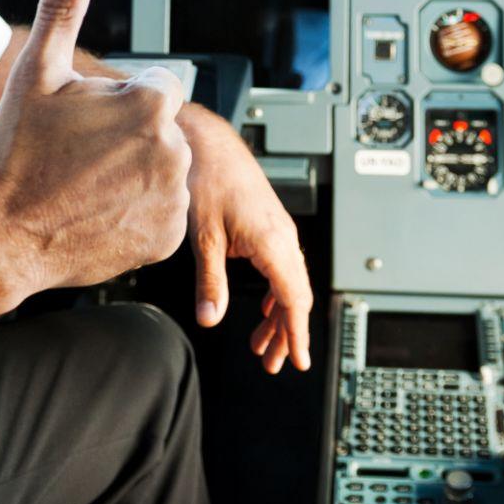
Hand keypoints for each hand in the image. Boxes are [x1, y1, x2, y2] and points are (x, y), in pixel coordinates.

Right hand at [0, 0, 191, 293]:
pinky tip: (95, 212)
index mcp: (150, 104)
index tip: (84, 122)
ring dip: (133, 174)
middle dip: (127, 137)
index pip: (156, 86)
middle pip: (159, 128)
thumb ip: (63, 5)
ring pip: (161, 169)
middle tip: (76, 156)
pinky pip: (161, 213)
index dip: (118, 101)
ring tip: (81, 185)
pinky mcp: (167, 237)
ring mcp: (172, 198)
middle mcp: (173, 150)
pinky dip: (136, 213)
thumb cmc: (15, 152)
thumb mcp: (37, 69)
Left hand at [184, 108, 312, 373]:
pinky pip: (281, 267)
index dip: (297, 334)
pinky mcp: (268, 224)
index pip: (294, 300)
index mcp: (273, 242)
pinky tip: (265, 308)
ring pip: (288, 283)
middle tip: (274, 363)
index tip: (299, 361)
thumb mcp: (204, 236)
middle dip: (287, 333)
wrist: (207, 140)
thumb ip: (210, 280)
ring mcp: (278, 230)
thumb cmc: (207, 177)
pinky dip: (276, 293)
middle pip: (295, 296)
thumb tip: (210, 317)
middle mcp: (282, 236)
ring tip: (264, 345)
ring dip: (279, 315)